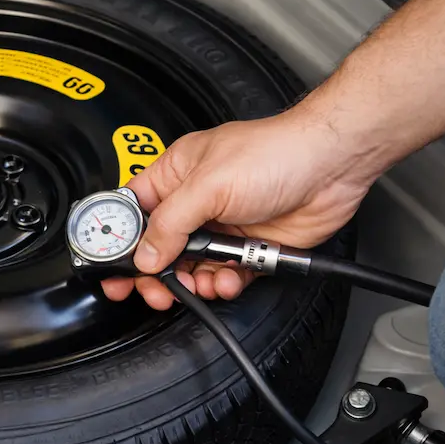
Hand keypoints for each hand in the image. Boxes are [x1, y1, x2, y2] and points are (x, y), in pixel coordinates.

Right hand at [101, 107, 376, 309]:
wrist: (331, 167)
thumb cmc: (275, 153)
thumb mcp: (208, 185)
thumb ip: (170, 224)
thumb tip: (144, 255)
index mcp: (176, 174)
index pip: (133, 210)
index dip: (119, 238)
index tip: (113, 266)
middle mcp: (196, 201)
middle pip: (158, 247)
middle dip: (154, 272)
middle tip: (151, 290)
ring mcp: (222, 226)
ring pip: (190, 267)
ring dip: (192, 282)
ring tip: (199, 283)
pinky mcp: (248, 248)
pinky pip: (224, 276)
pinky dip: (223, 285)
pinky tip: (228, 280)